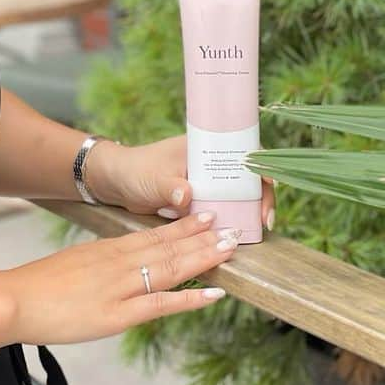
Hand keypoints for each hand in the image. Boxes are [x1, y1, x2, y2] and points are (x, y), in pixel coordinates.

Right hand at [0, 210, 237, 345]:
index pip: (154, 233)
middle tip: (232, 226)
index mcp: (108, 249)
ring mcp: (122, 286)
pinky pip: (163, 303)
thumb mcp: (74, 263)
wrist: (16, 299)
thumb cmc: (38, 285)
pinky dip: (191, 298)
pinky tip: (214, 293)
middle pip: (169, 246)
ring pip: (172, 267)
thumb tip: (114, 268)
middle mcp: (120, 262)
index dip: (183, 226)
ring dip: (205, 257)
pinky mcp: (120, 313)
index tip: (206, 215)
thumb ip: (99, 264)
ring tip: (231, 248)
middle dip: (203, 237)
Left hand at [85, 134, 277, 231]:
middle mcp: (209, 164)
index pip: (242, 151)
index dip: (260, 168)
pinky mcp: (198, 202)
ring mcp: (205, 183)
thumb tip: (187, 195)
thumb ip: (170, 186)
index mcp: (203, 147)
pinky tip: (235, 237)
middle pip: (245, 178)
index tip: (268, 187)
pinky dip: (229, 221)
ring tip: (256, 232)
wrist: (116, 184)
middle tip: (264, 221)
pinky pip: (220, 211)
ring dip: (247, 212)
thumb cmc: (135, 171)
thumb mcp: (153, 178)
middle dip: (260, 197)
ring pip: (236, 196)